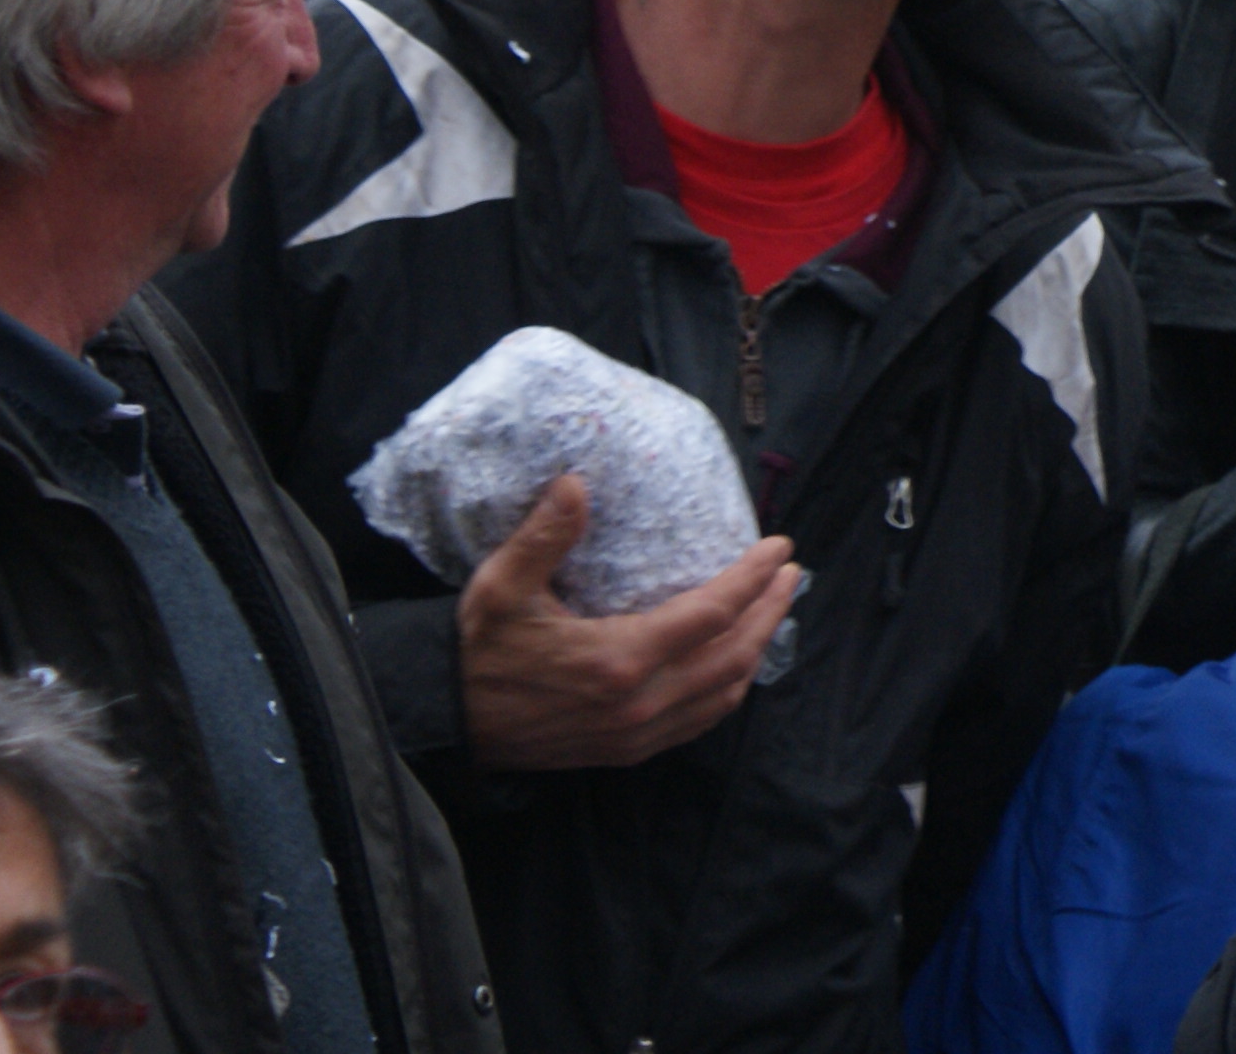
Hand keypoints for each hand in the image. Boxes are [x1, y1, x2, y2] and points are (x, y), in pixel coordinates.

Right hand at [459, 475, 799, 771]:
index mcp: (618, 660)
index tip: (780, 546)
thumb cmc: (476, 649)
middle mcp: (638, 703)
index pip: (712, 614)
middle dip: (770, 612)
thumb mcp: (502, 587)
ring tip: (773, 611)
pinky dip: (728, 689)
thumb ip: (544, 537)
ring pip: (723, 695)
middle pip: (734, 656)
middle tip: (791, 573)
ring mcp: (636, 734)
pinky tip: (732, 664)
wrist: (444, 719)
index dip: (753, 578)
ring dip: (756, 650)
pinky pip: (698, 721)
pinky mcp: (627, 751)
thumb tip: (577, 484)